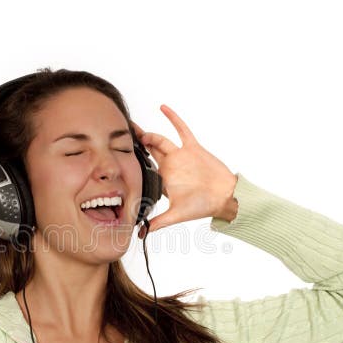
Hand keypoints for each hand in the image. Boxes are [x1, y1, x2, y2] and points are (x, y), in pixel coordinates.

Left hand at [133, 104, 237, 237]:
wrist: (224, 196)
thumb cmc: (202, 206)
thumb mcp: (176, 215)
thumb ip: (159, 223)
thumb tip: (142, 234)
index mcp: (164, 179)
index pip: (144, 169)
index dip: (131, 162)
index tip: (117, 155)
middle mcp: (170, 166)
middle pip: (148, 151)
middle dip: (135, 143)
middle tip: (120, 134)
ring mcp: (180, 155)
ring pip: (161, 140)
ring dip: (149, 135)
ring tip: (137, 129)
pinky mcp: (192, 148)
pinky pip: (181, 130)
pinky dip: (172, 119)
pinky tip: (162, 108)